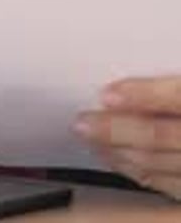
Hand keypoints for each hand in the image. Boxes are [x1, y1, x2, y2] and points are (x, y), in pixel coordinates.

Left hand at [74, 76, 180, 198]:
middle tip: (83, 121)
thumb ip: (174, 77)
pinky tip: (117, 160)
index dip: (142, 95)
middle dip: (117, 130)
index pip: (179, 97)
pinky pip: (169, 187)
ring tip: (91, 138)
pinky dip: (138, 173)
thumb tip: (139, 68)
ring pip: (161, 166)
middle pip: (162, 136)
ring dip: (120, 153)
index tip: (108, 92)